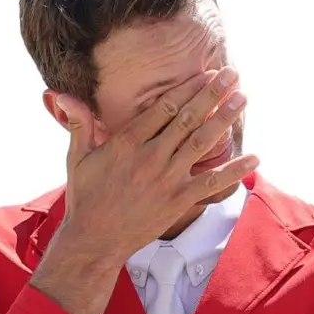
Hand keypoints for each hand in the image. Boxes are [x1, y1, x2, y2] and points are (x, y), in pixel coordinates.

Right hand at [28, 67, 257, 313]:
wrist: (94, 240)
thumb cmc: (85, 197)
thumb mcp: (77, 157)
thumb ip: (78, 124)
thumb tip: (59, 93)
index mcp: (127, 142)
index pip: (164, 107)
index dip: (188, 88)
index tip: (205, 74)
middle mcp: (150, 156)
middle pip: (188, 117)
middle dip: (212, 94)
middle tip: (232, 74)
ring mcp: (167, 179)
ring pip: (202, 142)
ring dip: (224, 119)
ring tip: (242, 99)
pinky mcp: (178, 201)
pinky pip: (212, 183)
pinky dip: (234, 170)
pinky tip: (254, 158)